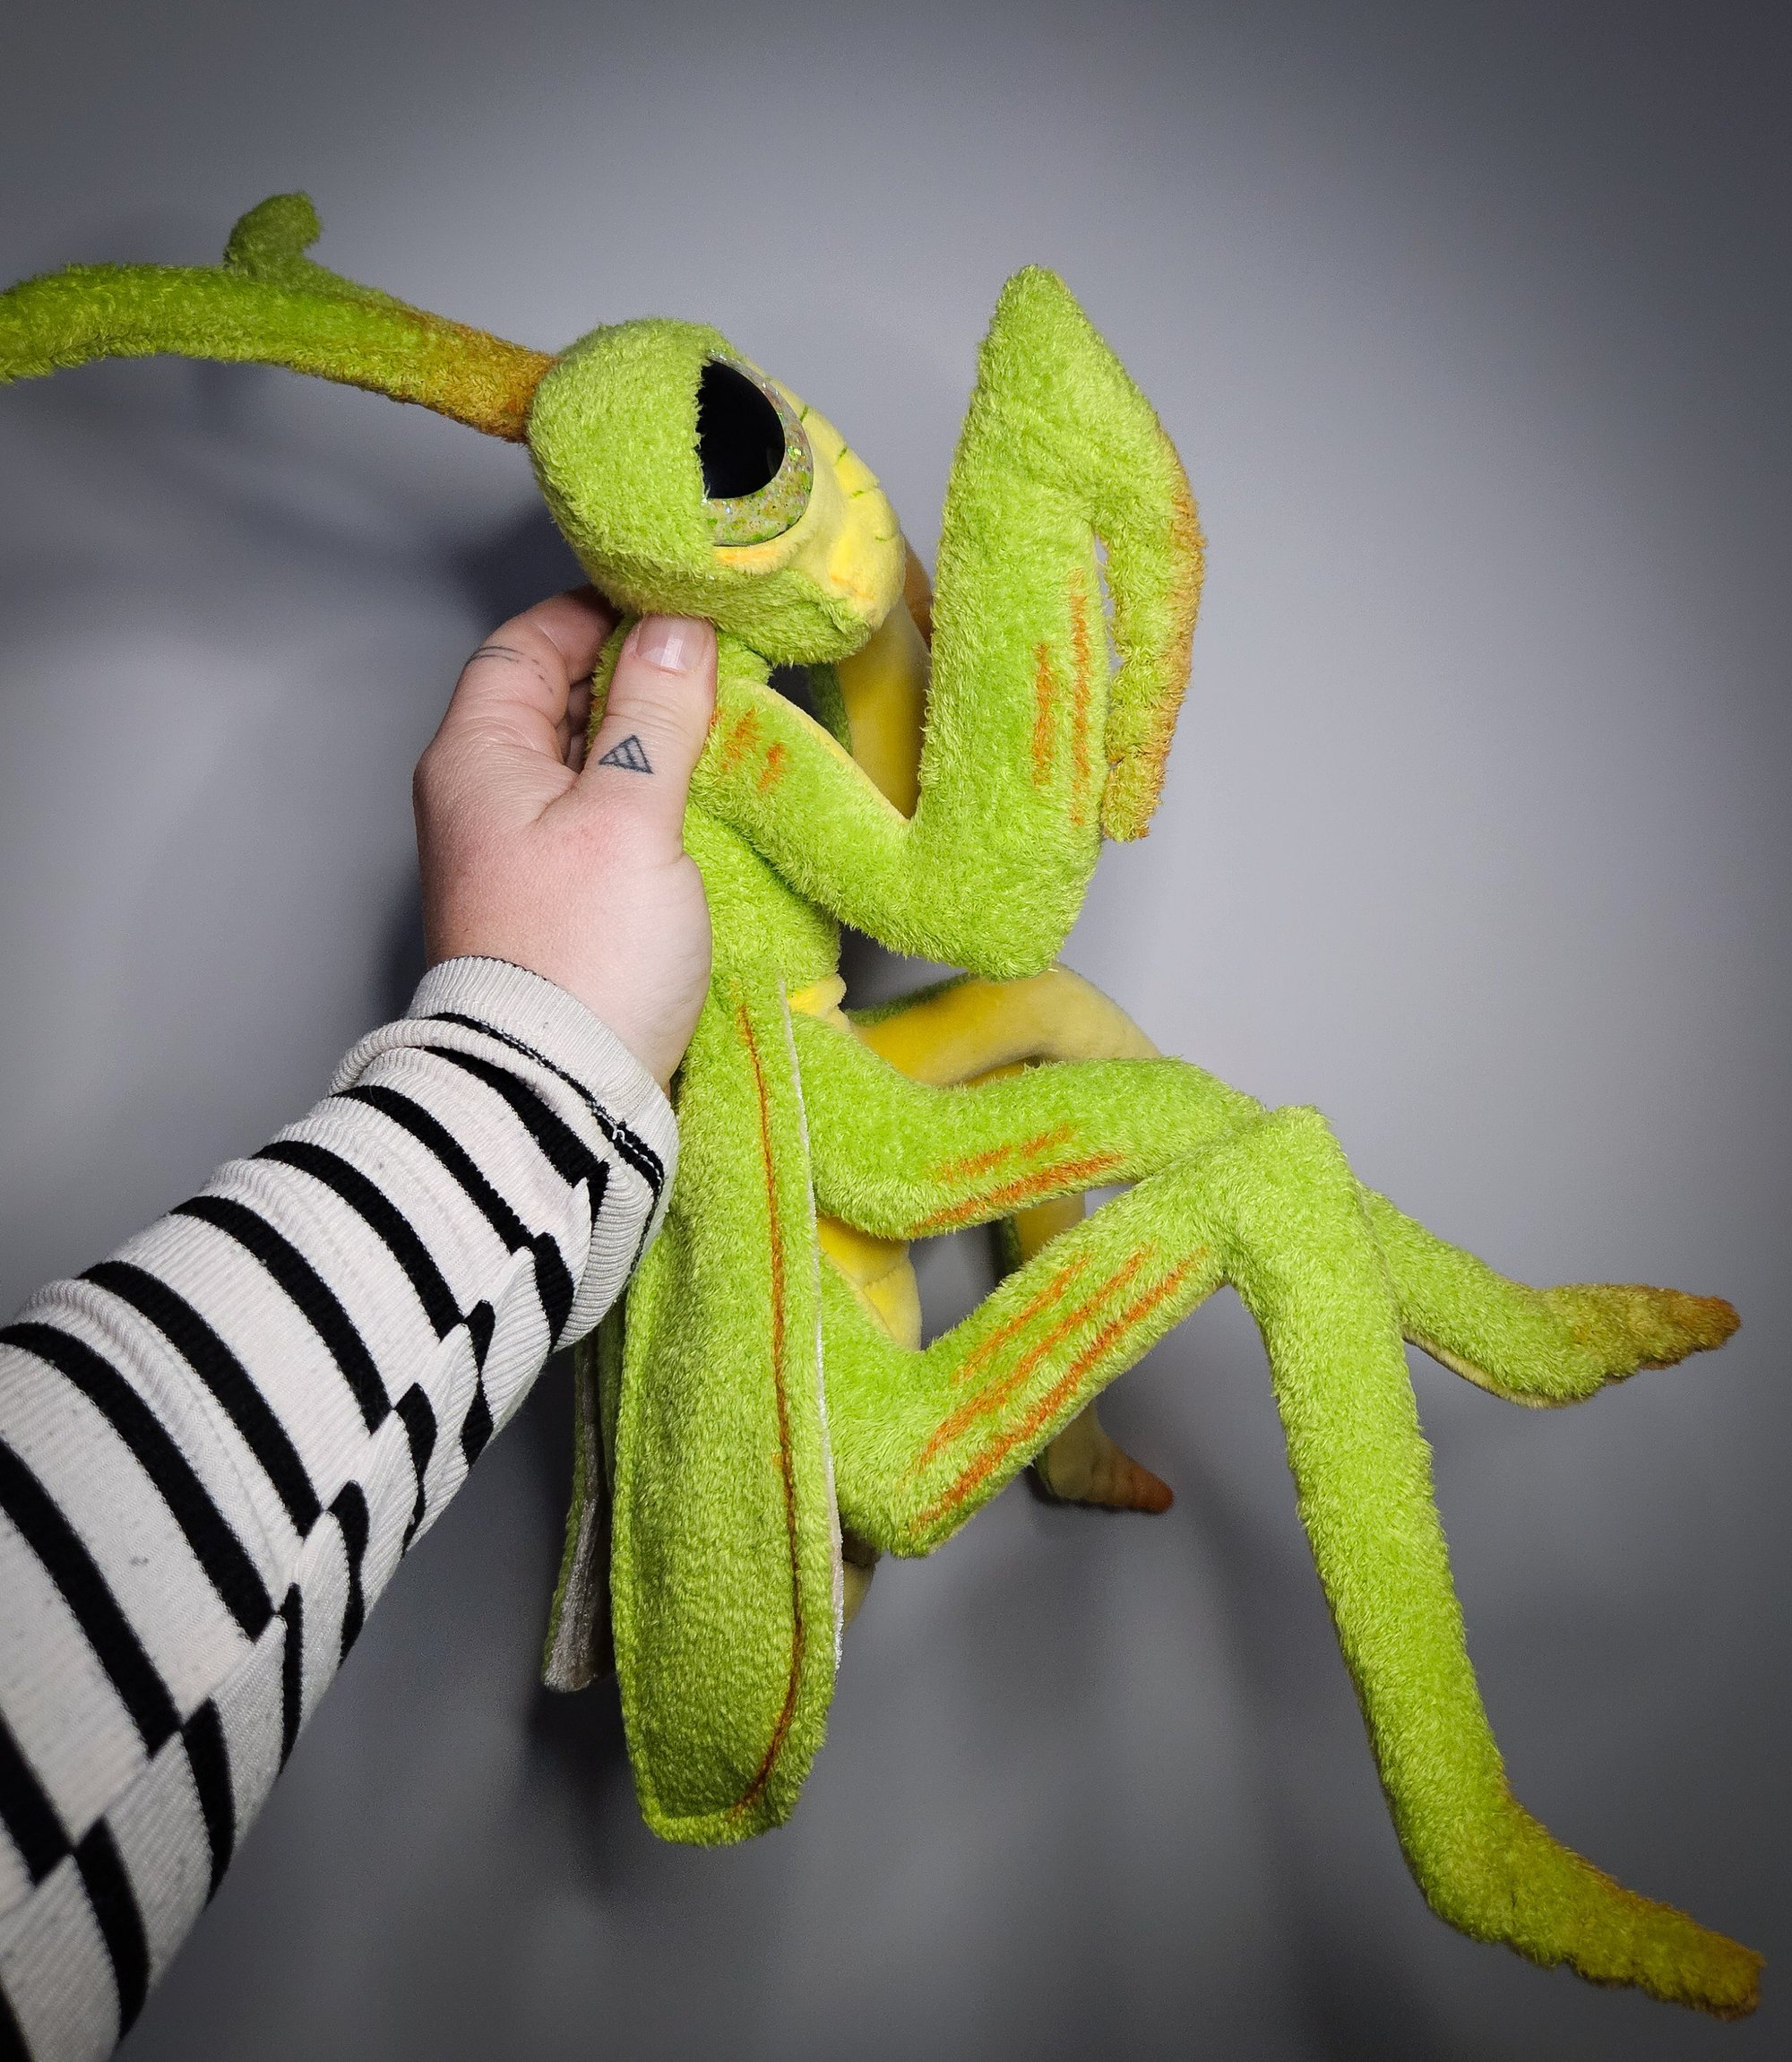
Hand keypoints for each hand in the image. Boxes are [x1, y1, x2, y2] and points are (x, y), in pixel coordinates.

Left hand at [414, 591, 715, 1089]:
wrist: (557, 1096)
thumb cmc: (582, 953)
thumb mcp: (629, 816)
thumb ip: (653, 715)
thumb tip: (676, 629)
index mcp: (477, 757)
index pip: (527, 643)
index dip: (598, 613)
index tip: (676, 608)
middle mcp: (483, 798)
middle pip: (557, 700)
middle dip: (635, 675)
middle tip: (717, 667)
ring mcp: (518, 854)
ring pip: (585, 763)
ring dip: (649, 741)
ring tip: (721, 731)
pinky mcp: (556, 904)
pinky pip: (600, 822)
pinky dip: (648, 800)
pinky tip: (702, 803)